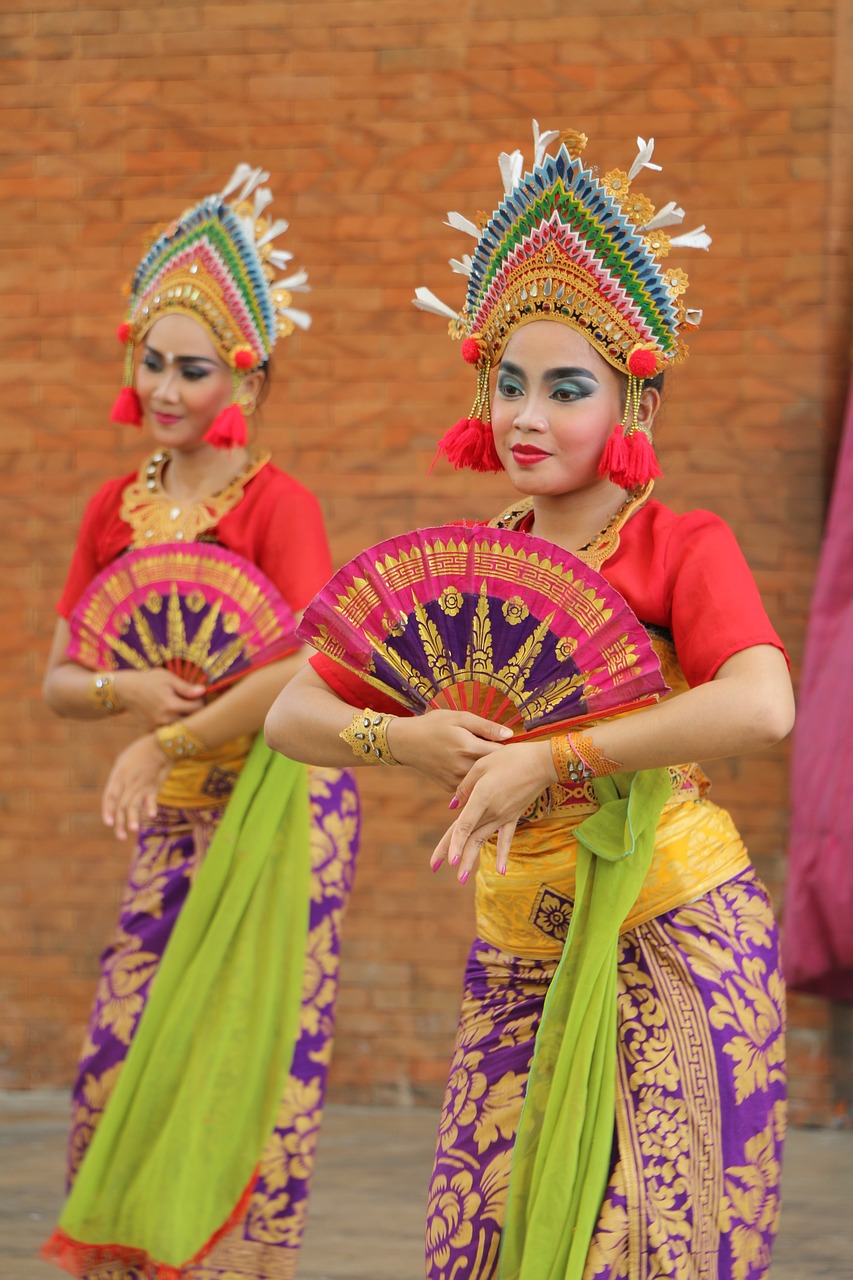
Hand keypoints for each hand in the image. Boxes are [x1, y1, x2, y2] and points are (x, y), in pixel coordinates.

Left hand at [102, 735, 170, 839]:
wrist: (161, 746)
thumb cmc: (139, 753)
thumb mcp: (123, 763)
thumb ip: (118, 780)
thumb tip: (115, 797)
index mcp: (119, 775)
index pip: (111, 796)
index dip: (108, 810)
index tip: (108, 823)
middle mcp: (130, 781)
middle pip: (122, 805)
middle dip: (121, 822)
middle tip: (120, 836)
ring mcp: (143, 784)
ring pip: (136, 804)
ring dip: (134, 818)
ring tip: (133, 830)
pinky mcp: (155, 785)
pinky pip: (152, 798)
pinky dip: (151, 806)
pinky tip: (151, 815)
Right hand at [113, 668, 206, 727]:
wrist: (126, 691)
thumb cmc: (148, 681)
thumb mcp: (168, 678)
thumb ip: (186, 687)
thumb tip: (204, 691)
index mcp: (171, 705)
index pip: (198, 708)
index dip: (201, 700)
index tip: (197, 695)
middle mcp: (166, 719)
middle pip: (192, 720)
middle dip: (196, 712)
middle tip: (191, 702)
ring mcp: (159, 727)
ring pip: (182, 727)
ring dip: (186, 719)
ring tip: (182, 708)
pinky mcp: (154, 731)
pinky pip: (171, 731)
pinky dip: (175, 724)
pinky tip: (173, 715)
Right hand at [386, 710, 513, 789]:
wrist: (406, 742)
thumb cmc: (434, 725)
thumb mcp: (459, 717)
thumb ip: (486, 726)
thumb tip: (510, 734)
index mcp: (467, 747)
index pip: (500, 753)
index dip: (509, 749)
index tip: (514, 745)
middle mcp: (463, 768)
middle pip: (493, 769)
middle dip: (501, 763)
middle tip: (506, 754)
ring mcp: (456, 781)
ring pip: (482, 780)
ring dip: (489, 773)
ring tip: (492, 762)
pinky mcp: (450, 788)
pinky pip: (470, 785)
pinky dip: (476, 779)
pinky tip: (477, 769)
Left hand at [430, 739, 557, 881]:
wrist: (543, 763)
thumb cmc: (511, 757)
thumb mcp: (482, 764)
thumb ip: (465, 785)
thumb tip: (453, 805)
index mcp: (482, 797)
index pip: (464, 825)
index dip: (454, 844)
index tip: (447, 862)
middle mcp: (492, 811)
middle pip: (468, 836)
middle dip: (451, 853)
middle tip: (434, 867)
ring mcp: (503, 816)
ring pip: (482, 841)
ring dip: (471, 860)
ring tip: (460, 879)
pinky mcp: (513, 816)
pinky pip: (506, 839)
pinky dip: (503, 855)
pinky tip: (501, 872)